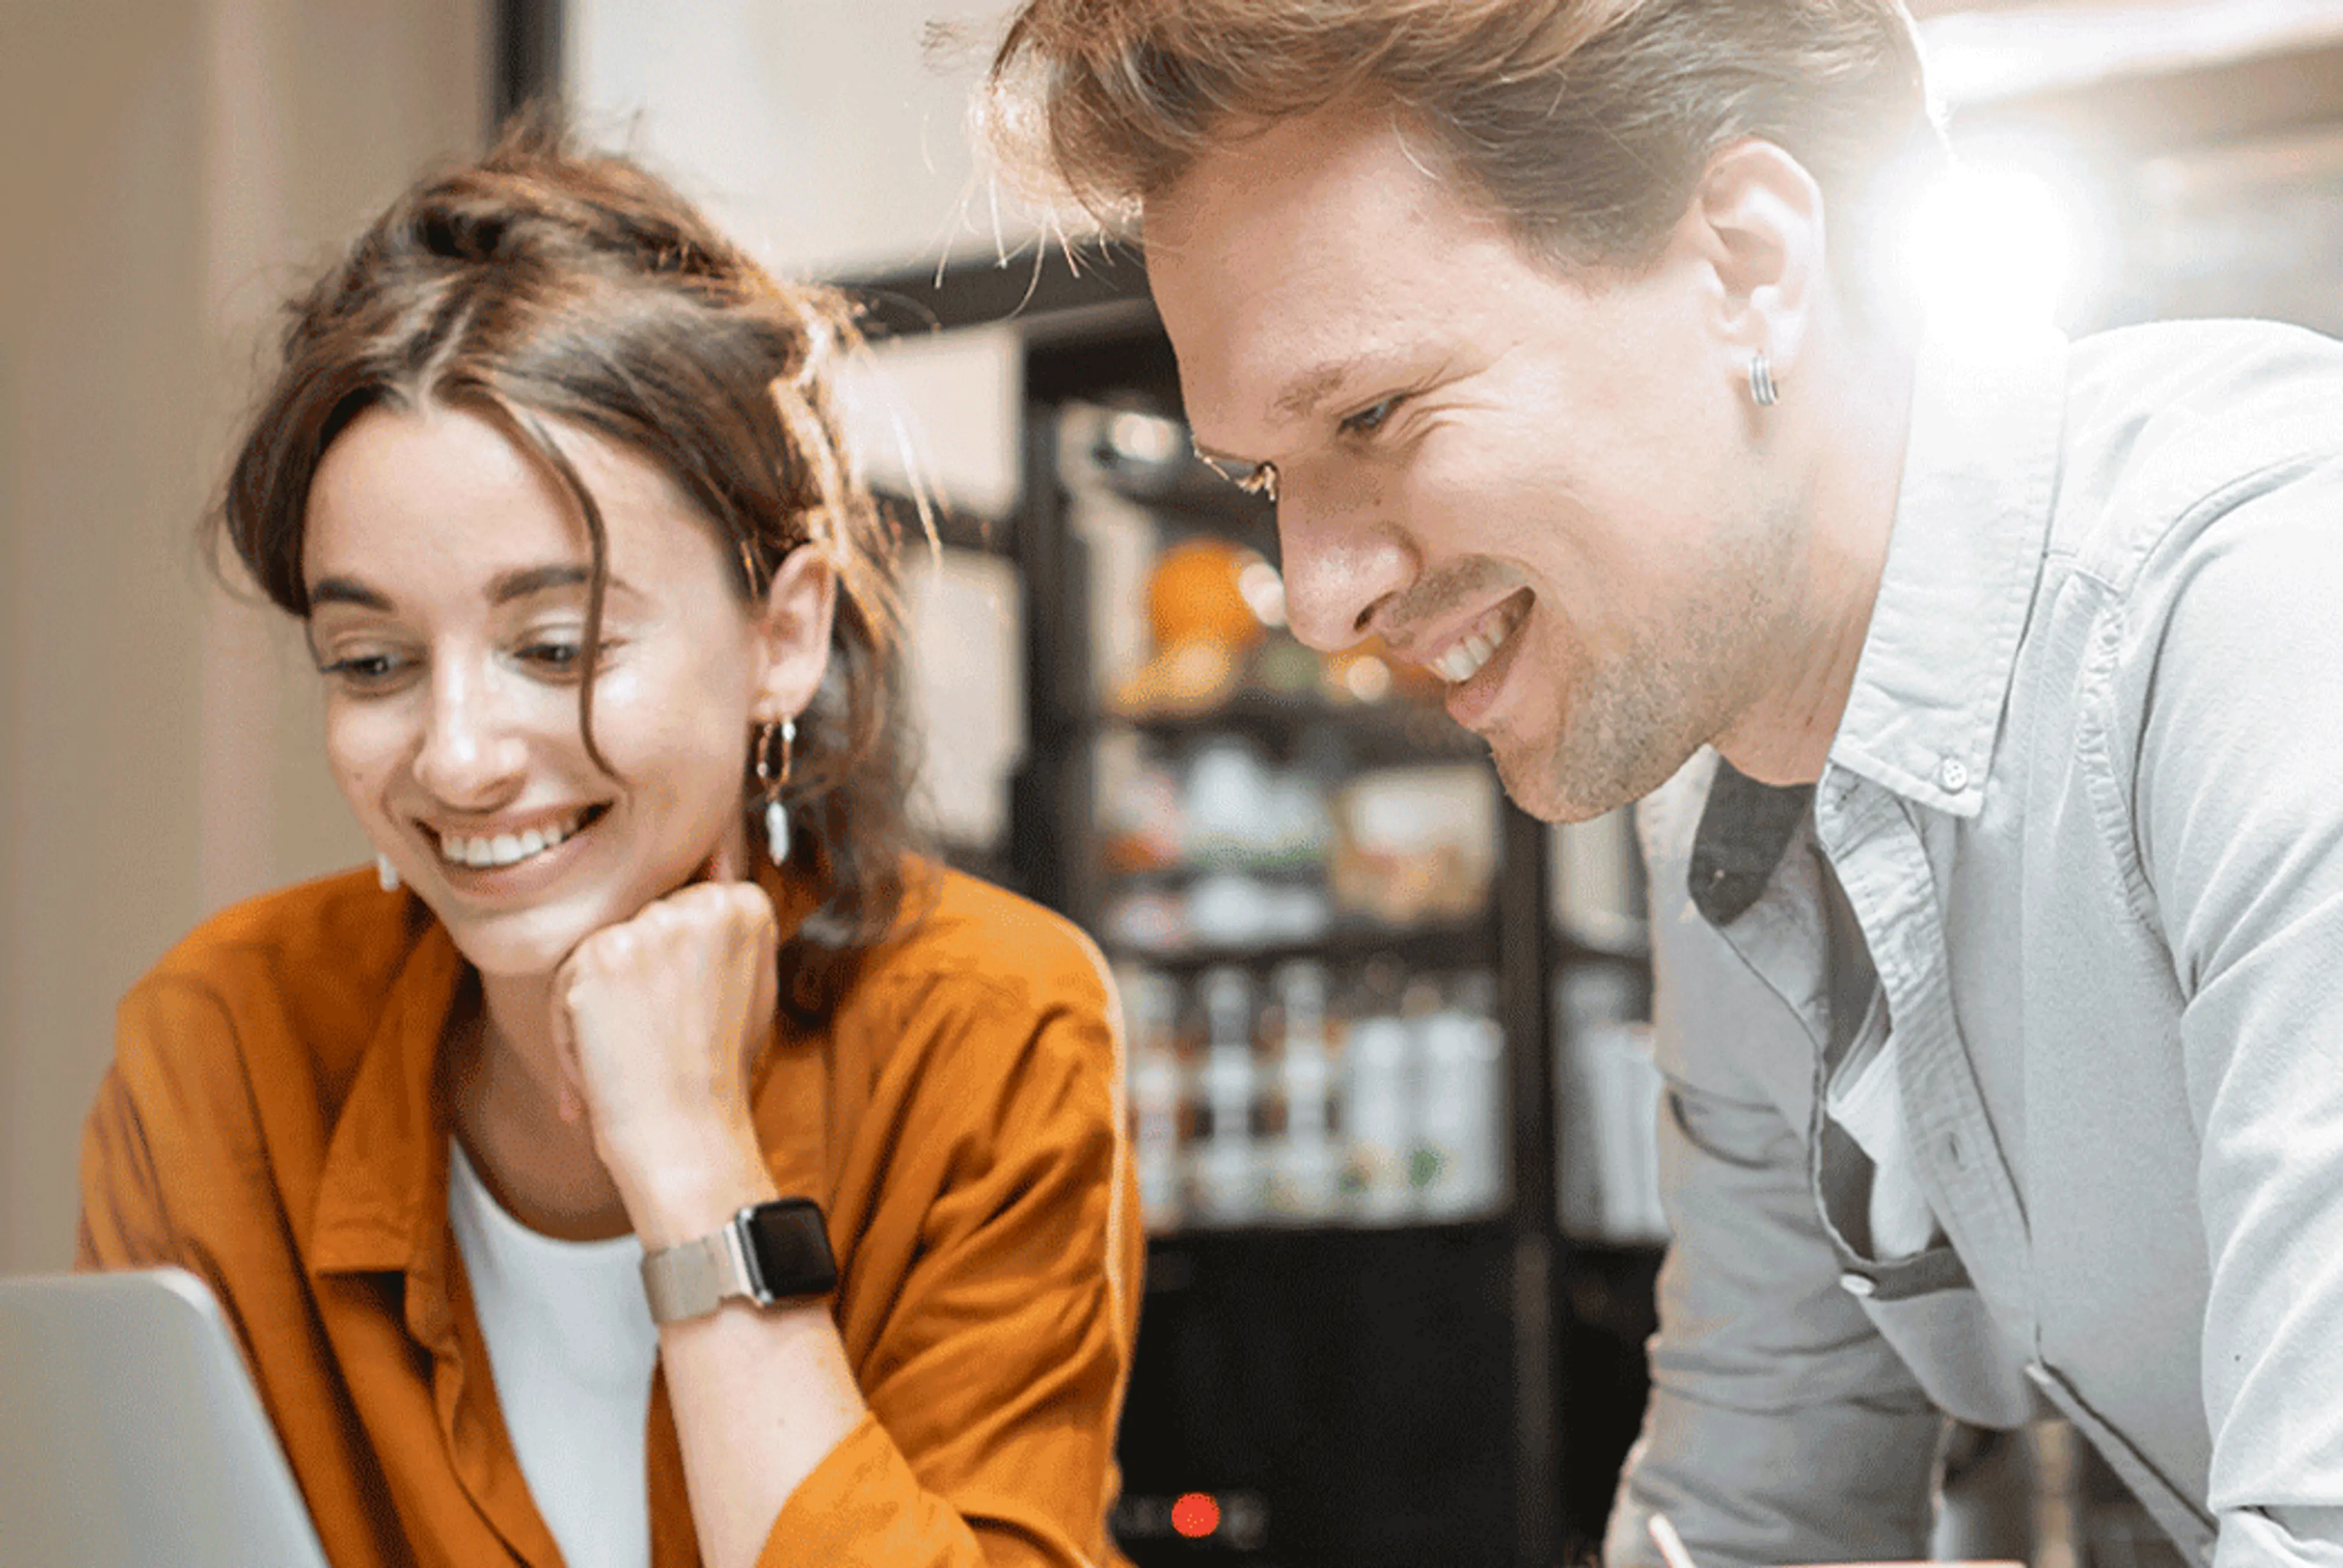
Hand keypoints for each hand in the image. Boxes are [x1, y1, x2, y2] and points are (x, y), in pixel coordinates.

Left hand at [547, 834, 779, 1222]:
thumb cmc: (713, 1073)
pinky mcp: (602, 954)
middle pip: (632, 925)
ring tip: (631, 1056)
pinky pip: (563, 981)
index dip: (668, 969)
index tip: (685, 1016)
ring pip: (594, 952)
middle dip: (629, 984)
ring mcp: (652, 926)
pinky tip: (604, 1065)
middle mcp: (704, 902)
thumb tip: (703, 875)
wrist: (686, 1137)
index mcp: (746, 903)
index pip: (676, 906)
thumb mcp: (745, 983)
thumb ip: (722, 929)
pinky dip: (569, 1032)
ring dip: (594, 1008)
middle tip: (656, 1042)